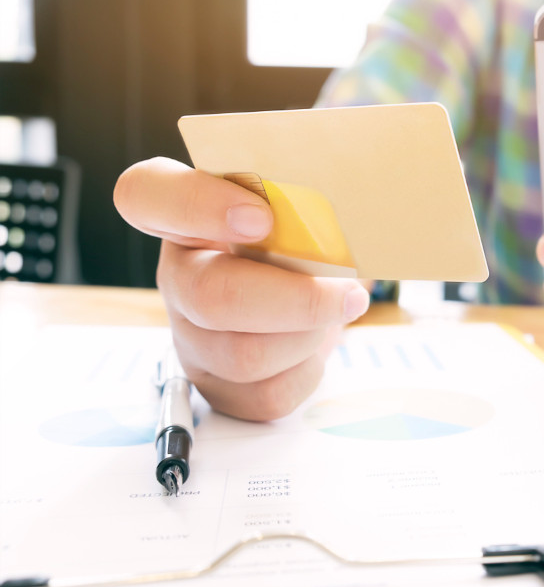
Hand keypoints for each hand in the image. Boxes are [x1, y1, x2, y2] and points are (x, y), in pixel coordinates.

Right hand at [113, 157, 369, 419]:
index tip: (261, 216)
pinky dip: (308, 370)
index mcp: (186, 214)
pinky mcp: (219, 386)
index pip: (147, 194)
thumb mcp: (303, 201)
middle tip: (349, 292)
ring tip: (334, 313)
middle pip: (211, 296)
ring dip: (308, 336)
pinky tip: (313, 344)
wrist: (316, 290)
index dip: (197, 204)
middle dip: (296, 300)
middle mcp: (178, 276)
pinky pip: (267, 394)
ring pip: (244, 355)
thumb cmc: (308, 235)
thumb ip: (306, 191)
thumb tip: (351, 192)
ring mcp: (190, 336)